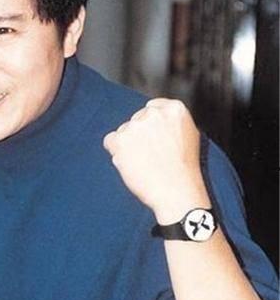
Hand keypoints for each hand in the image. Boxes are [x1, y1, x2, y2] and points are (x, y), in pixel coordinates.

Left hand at [103, 98, 209, 221]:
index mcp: (175, 110)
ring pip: (123, 132)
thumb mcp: (190, 136)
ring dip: (128, 146)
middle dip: (139, 136)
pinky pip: (110, 141)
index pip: (152, 108)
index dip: (151, 126)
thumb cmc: (185, 170)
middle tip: (151, 156)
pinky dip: (116, 152)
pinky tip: (131, 164)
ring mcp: (136, 126)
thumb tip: (155, 120)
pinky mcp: (121, 140)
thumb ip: (171, 123)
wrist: (177, 191)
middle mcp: (154, 114)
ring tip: (145, 163)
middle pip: (136, 120)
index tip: (153, 138)